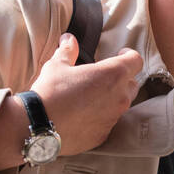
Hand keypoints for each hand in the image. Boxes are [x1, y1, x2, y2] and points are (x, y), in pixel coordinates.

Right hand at [0, 34, 143, 169]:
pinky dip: (101, 116)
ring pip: (121, 105)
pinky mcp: (104, 134)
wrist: (38, 126)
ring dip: (112, 98)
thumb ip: (68, 51)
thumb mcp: (57, 66)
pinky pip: (108, 122)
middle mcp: (119, 97)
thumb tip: (69, 39)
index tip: (120, 53)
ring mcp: (113, 118)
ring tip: (92, 96)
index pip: (135, 61)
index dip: (129, 55)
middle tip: (105, 76)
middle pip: (132, 84)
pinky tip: (84, 115)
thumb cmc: (50, 92)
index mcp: (112, 75)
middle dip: (122, 78)